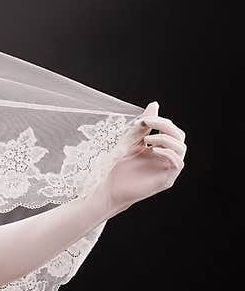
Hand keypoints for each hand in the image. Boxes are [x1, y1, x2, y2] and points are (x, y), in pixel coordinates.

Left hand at [96, 101, 186, 215]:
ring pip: (181, 148)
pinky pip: (177, 164)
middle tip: (147, 123)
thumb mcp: (131, 140)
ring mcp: (168, 169)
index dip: (160, 121)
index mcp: (160, 147)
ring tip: (147, 139)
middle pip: (179, 136)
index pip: (171, 129)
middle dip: (165, 126)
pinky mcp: (167, 180)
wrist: (110, 186)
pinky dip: (168, 153)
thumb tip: (155, 104)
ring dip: (166, 139)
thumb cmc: (119, 165)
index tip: (142, 119)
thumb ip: (144, 124)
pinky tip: (153, 150)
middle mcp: (167, 157)